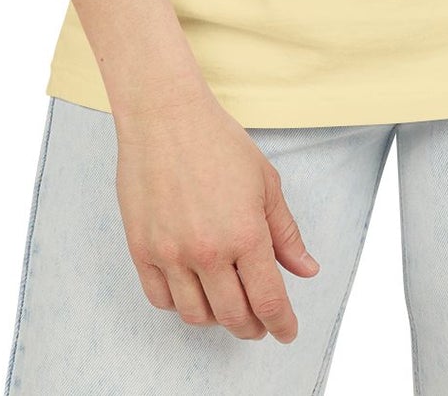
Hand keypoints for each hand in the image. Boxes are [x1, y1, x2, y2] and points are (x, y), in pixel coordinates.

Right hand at [112, 89, 319, 343]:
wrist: (165, 115)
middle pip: (233, 316)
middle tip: (261, 324)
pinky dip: (180, 305)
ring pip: (195, 315)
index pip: (269, 300)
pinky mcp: (142, 249)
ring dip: (216, 319)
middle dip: (253, 327)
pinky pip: (161, 299)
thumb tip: (306, 270)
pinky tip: (193, 290)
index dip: (282, 324)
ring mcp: (170, 253)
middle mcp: (208, 251)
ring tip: (227, 305)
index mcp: (245, 234)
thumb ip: (286, 233)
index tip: (287, 331)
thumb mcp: (265, 183)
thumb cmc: (217, 141)